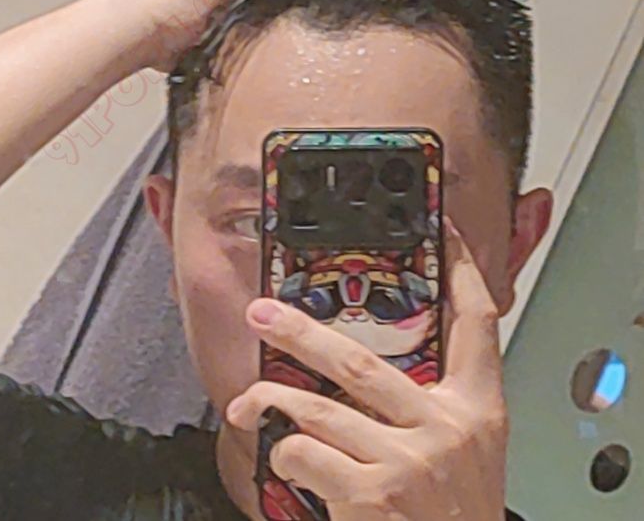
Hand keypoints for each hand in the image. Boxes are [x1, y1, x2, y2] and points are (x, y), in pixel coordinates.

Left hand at [226, 218, 507, 520]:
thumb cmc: (456, 516)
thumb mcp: (467, 452)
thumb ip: (433, 404)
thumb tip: (367, 363)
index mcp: (478, 410)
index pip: (478, 322)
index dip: (462, 270)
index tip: (444, 232)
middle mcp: (446, 428)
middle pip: (362, 360)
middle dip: (301, 333)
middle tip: (262, 313)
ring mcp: (409, 462)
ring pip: (321, 408)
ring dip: (274, 398)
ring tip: (247, 398)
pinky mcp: (373, 496)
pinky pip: (307, 453)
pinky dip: (285, 451)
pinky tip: (284, 456)